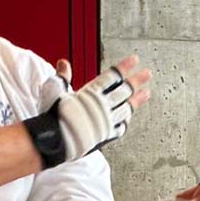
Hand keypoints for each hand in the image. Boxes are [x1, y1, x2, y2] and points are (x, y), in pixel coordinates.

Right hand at [24, 54, 151, 167]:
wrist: (54, 141)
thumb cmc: (52, 115)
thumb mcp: (53, 90)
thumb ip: (62, 76)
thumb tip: (63, 63)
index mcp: (91, 93)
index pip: (112, 76)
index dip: (124, 67)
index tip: (135, 60)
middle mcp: (102, 106)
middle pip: (124, 90)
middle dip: (137, 80)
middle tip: (147, 73)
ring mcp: (106, 121)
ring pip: (126, 108)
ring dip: (137, 100)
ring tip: (147, 93)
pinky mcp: (105, 136)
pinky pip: (120, 127)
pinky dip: (126, 121)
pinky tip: (129, 117)